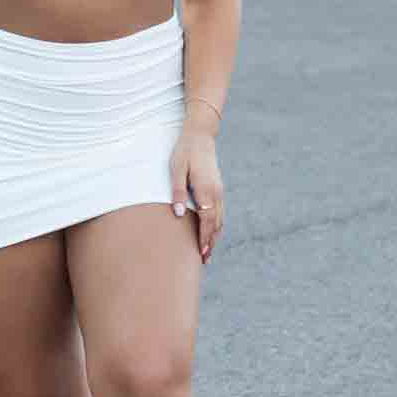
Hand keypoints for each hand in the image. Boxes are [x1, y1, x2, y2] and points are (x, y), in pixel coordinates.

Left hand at [170, 128, 223, 265]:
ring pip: (220, 219)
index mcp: (206, 190)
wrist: (200, 136)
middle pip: (216, 223)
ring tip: (208, 252)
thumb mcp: (176, 170)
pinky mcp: (218, 188)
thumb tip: (179, 214)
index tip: (201, 254)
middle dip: (211, 242)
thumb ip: (177, 192)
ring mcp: (220, 191)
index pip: (207, 220)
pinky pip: (220, 212)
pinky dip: (217, 225)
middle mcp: (216, 193)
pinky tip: (211, 232)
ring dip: (214, 236)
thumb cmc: (184, 152)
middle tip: (204, 260)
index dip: (204, 238)